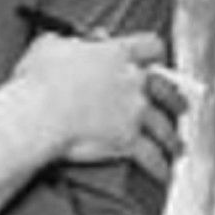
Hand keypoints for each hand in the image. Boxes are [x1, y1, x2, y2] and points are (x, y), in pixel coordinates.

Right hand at [12, 32, 186, 182]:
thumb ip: (66, 41)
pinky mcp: (128, 141)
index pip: (150, 46)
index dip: (152, 53)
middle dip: (174, 98)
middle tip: (176, 105)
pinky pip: (153, 157)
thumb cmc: (38, 80)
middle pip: (167, 88)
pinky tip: (162, 173)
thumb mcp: (48, 46)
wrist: (37, 114)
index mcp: (116, 53)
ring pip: (165, 125)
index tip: (151, 60)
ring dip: (172, 136)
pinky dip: (160, 167)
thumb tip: (72, 41)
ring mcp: (134, 112)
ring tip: (175, 145)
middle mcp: (133, 81)